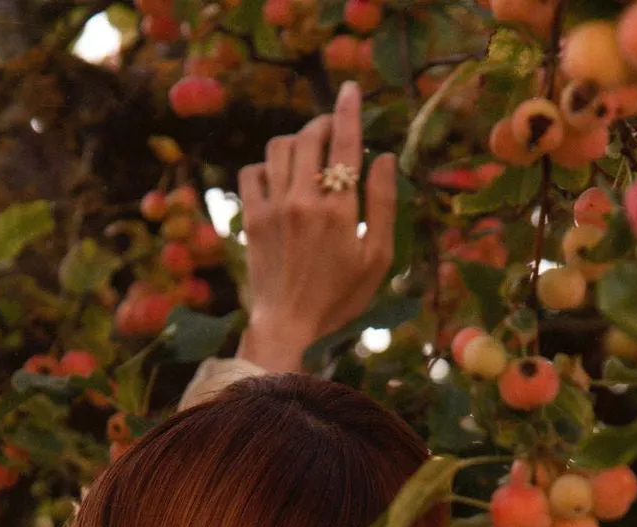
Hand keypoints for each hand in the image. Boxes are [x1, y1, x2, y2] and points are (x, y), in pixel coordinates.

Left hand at [236, 81, 397, 373]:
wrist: (288, 325)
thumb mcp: (377, 258)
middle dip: (323, 125)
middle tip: (333, 131)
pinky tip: (279, 177)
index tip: (350, 91)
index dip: (348, 111)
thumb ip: (384, 205)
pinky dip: (265, 166)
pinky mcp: (252, 219)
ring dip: (296, 141)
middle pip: (309, 136)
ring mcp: (272, 207)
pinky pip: (251, 172)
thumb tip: (384, 158)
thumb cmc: (339, 298)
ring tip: (308, 154)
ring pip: (278, 147)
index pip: (344, 143)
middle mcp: (302, 200)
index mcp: (338, 209)